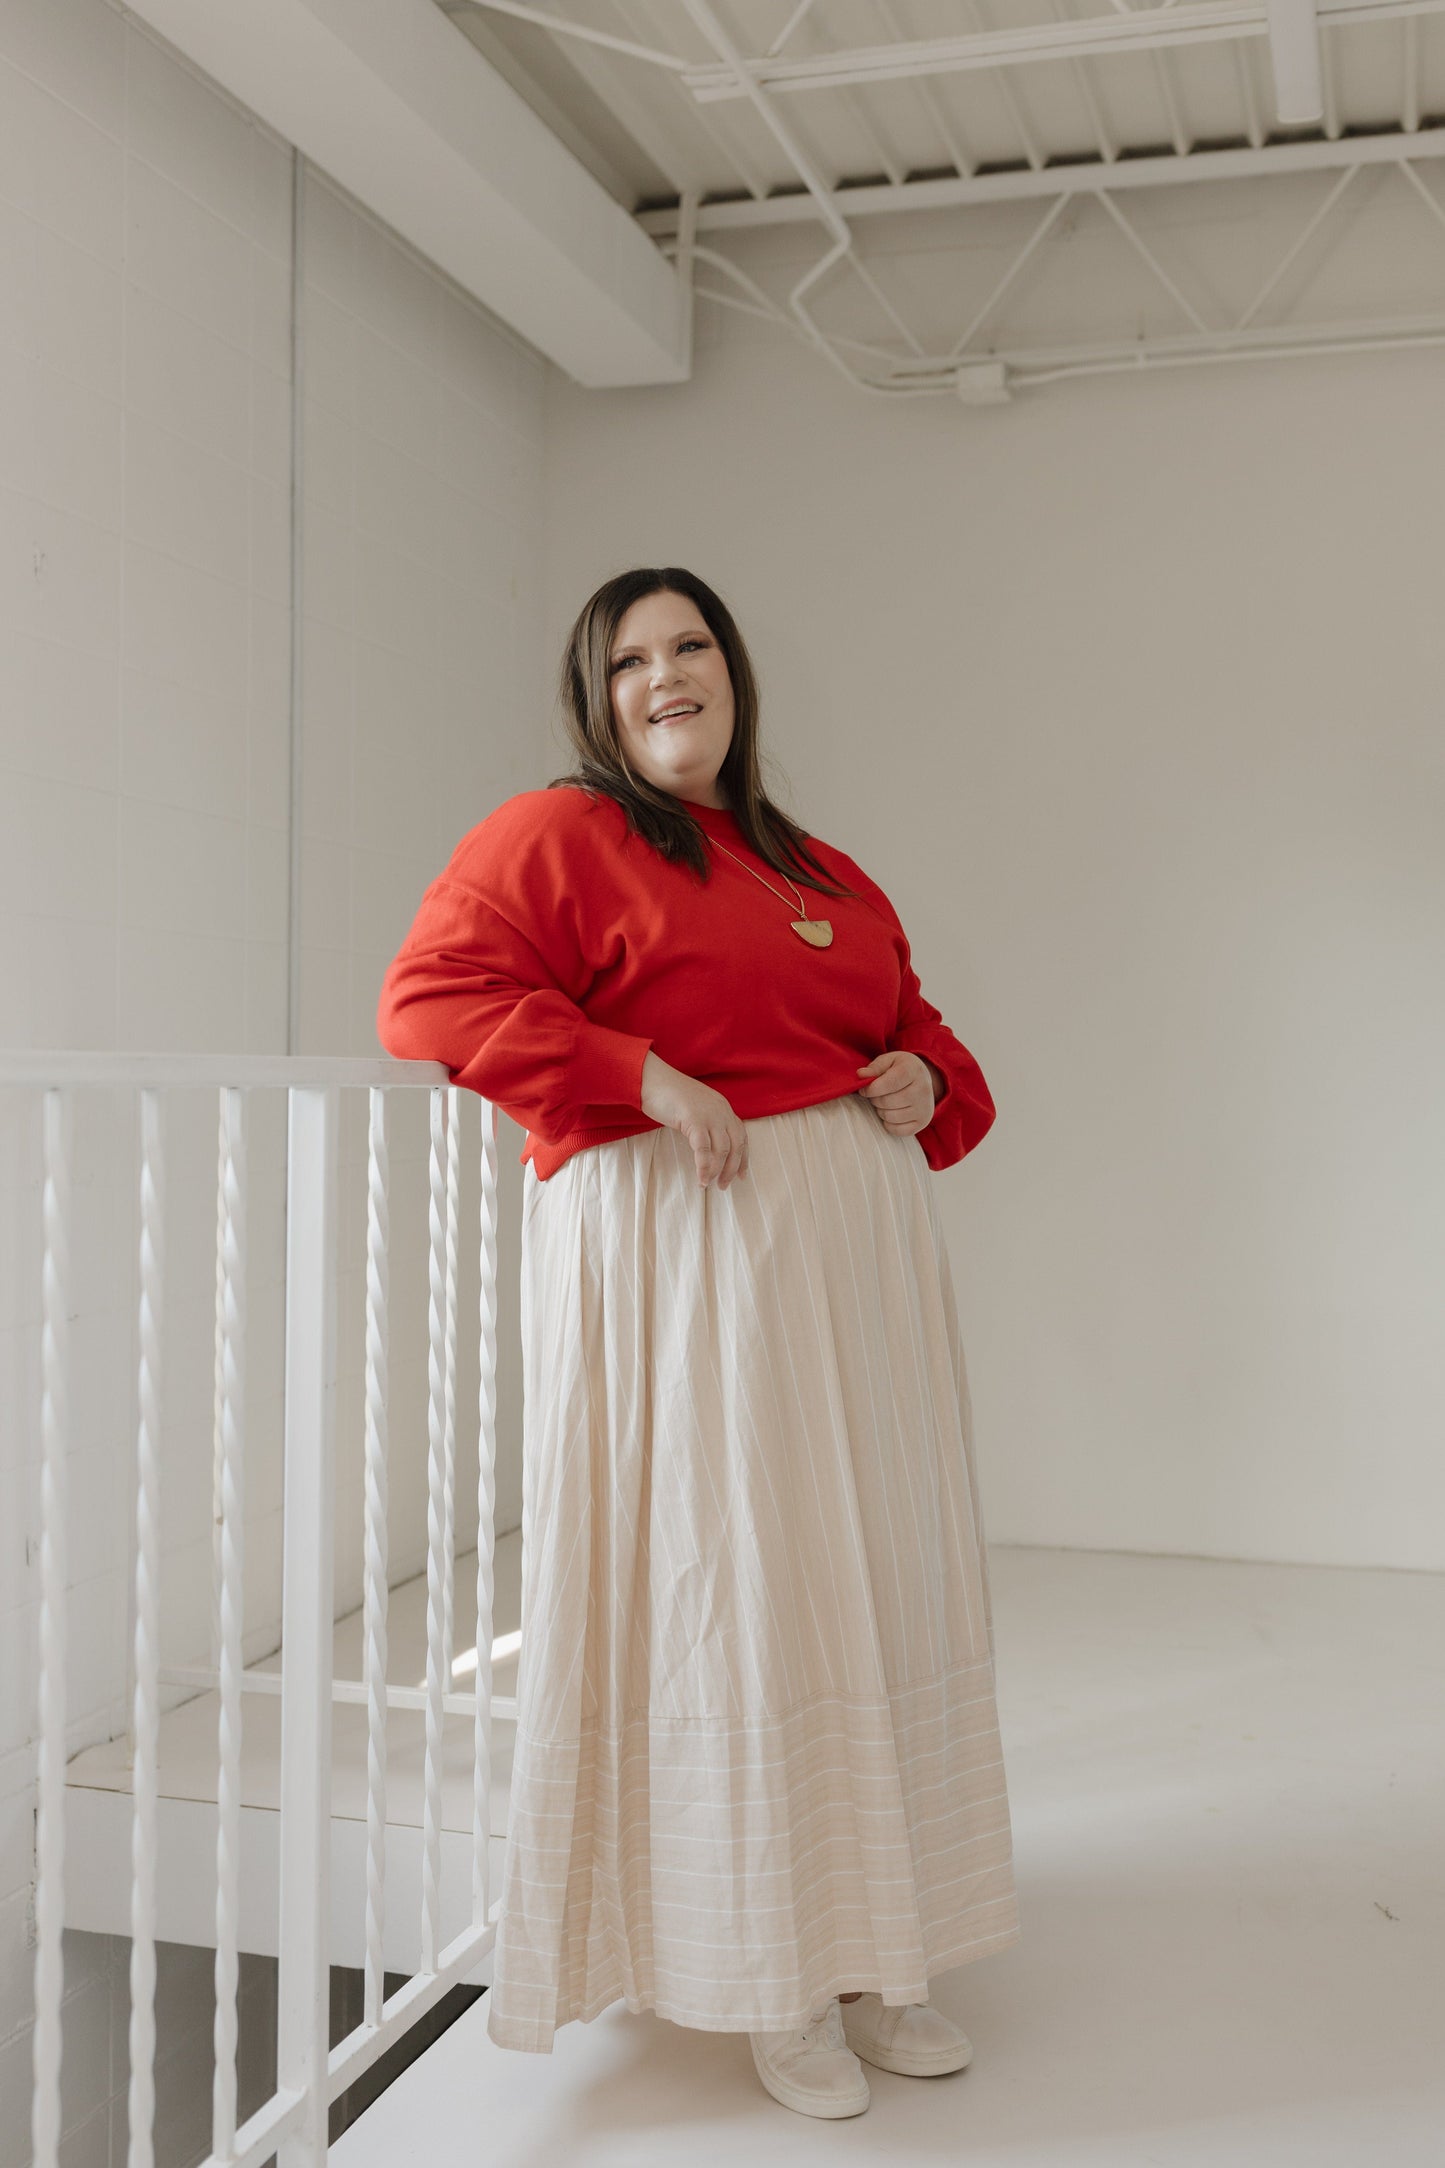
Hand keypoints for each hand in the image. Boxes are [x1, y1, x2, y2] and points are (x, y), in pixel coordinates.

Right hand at [640, 1051, 749, 1189]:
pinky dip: (704, 1167)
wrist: (651, 1079)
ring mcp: (709, 1114)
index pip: (741, 1135)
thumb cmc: (668, 1094)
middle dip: (732, 1169)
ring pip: (722, 1150)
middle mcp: (721, 1110)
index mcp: (723, 1107)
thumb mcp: (695, 1107)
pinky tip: (701, 1179)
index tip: (741, 1175)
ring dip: (717, 1171)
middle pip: (736, 1146)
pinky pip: (704, 1149)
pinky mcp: (694, 1120)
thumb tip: (707, 1146)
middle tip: (723, 1185)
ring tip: (709, 1184)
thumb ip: (705, 1121)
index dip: (743, 1158)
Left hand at [855, 1050, 940, 1137]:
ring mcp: (924, 1108)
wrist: (922, 1078)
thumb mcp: (889, 1061)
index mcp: (913, 1070)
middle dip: (875, 1099)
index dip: (871, 1089)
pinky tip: (891, 1112)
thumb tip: (861, 1075)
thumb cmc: (901, 1068)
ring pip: (890, 1117)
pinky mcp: (922, 1122)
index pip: (889, 1083)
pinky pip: (897, 1130)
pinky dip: (888, 1124)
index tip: (864, 1090)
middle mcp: (923, 1089)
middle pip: (887, 1102)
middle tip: (876, 1095)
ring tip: (885, 1102)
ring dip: (881, 1111)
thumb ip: (874, 1068)